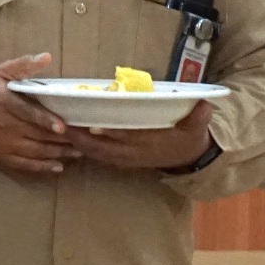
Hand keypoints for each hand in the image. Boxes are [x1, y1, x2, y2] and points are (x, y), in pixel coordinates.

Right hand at [0, 53, 77, 176]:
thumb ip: (22, 66)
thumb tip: (47, 57)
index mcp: (3, 102)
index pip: (26, 112)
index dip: (45, 120)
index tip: (62, 126)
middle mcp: (4, 125)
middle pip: (36, 134)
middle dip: (62, 139)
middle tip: (84, 138)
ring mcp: (2, 143)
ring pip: (34, 151)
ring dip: (58, 153)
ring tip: (79, 151)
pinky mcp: (0, 155)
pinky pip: (24, 164)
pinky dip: (42, 167)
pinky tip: (58, 166)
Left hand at [62, 100, 215, 172]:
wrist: (189, 157)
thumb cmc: (190, 136)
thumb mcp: (198, 126)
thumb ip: (199, 116)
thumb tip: (205, 103)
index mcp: (151, 143)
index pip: (128, 138)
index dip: (111, 134)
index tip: (94, 126)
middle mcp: (135, 153)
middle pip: (104, 148)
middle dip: (82, 138)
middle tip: (63, 125)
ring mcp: (126, 159)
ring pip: (97, 154)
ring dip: (78, 143)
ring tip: (59, 130)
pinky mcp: (120, 160)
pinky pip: (98, 156)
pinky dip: (83, 149)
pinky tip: (68, 139)